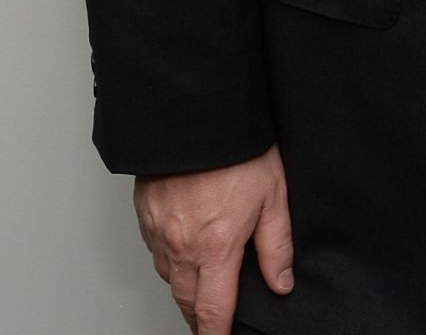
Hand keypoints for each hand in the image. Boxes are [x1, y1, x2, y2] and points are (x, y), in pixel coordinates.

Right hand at [134, 145, 293, 334]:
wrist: (196, 113)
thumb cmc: (236, 148)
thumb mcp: (273, 195)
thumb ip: (277, 245)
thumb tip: (281, 282)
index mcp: (216, 246)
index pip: (213, 309)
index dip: (216, 333)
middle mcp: (182, 244)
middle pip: (186, 300)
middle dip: (199, 317)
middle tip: (210, 324)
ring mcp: (159, 229)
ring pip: (169, 276)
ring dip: (184, 288)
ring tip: (201, 290)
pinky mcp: (145, 213)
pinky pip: (155, 250)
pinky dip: (169, 259)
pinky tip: (184, 251)